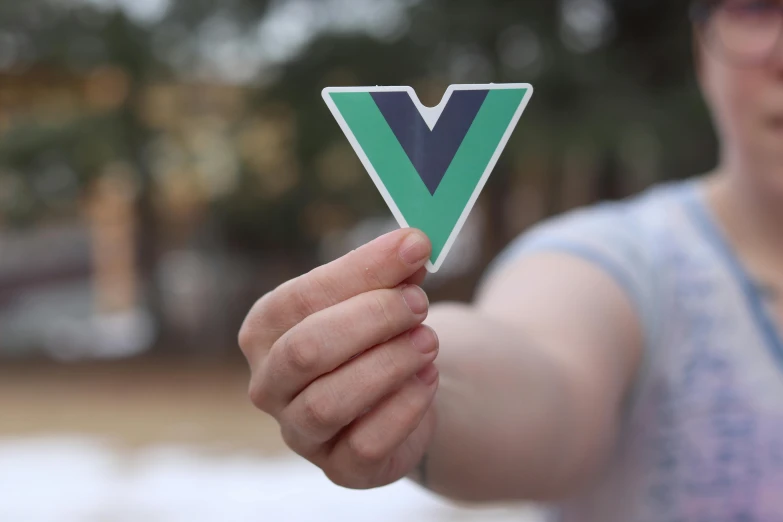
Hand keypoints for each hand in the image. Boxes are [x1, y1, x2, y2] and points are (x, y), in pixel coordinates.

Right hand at [239, 229, 438, 488]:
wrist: (399, 393)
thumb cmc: (376, 334)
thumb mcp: (380, 295)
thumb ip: (390, 272)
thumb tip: (413, 244)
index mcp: (265, 330)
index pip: (300, 297)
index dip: (360, 270)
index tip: (414, 246)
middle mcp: (269, 383)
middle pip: (306, 350)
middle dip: (371, 319)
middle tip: (419, 302)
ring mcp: (299, 432)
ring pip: (328, 402)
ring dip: (388, 364)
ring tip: (428, 341)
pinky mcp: (339, 468)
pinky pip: (365, 444)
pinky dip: (405, 407)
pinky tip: (428, 379)